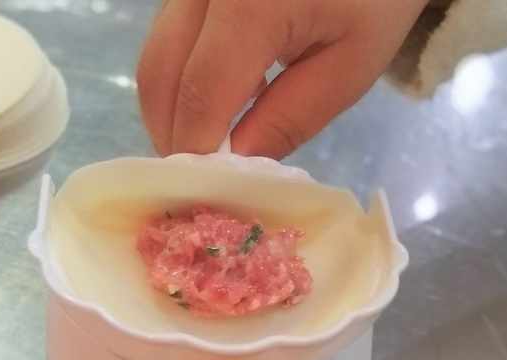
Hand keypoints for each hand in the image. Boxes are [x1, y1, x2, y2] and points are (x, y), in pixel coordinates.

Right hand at [137, 0, 427, 158]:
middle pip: (160, 73)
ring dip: (173, 105)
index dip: (197, 151)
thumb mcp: (351, 65)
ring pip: (156, 53)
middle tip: (202, 176)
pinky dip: (182, 74)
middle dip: (173, 132)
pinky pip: (169, 34)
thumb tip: (235, 165)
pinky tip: (221, 96)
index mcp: (249, 3)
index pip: (200, 95)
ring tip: (212, 140)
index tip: (209, 194)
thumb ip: (291, 118)